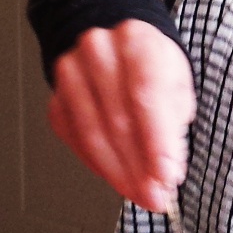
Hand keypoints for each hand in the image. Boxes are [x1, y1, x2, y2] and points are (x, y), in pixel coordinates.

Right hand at [49, 20, 195, 212]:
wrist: (117, 48)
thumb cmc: (150, 65)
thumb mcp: (176, 82)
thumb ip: (173, 124)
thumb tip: (167, 170)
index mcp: (135, 39)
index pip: (146, 92)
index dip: (156, 139)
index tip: (166, 174)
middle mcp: (98, 50)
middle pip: (117, 118)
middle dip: (140, 166)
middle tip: (157, 194)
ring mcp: (71, 73)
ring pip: (92, 134)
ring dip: (119, 173)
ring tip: (140, 193)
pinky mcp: (56, 98)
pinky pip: (74, 141)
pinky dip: (98, 166)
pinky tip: (117, 176)